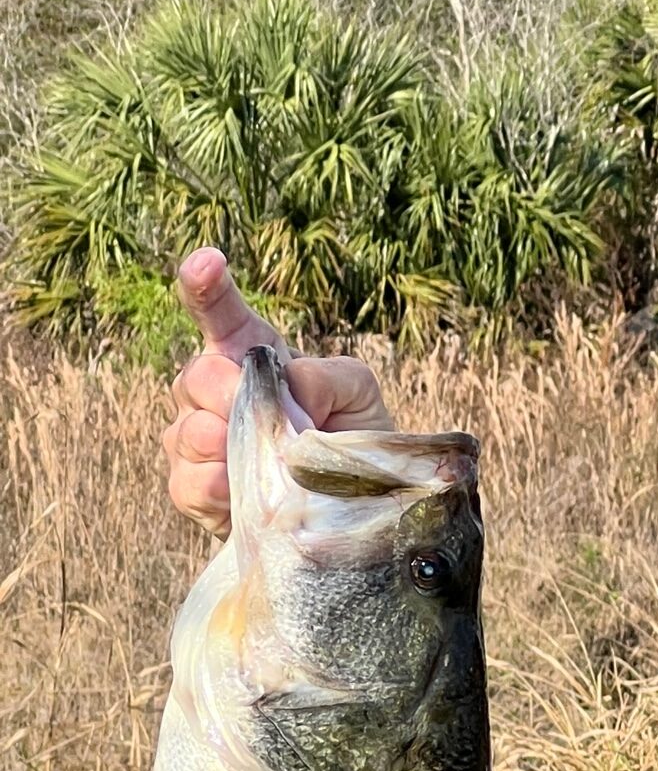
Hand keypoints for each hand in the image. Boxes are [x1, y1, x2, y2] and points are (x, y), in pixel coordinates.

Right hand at [163, 248, 392, 536]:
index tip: (206, 263)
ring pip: (186, 431)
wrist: (352, 507)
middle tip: (265, 416)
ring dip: (225, 446)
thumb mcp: (358, 397)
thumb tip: (292, 388)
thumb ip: (329, 377)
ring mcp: (196, 440)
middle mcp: (213, 393)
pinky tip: (238, 491)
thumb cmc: (348, 439)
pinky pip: (186, 484)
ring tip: (259, 460)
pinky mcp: (194, 491)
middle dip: (229, 394)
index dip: (205, 285)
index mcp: (250, 356)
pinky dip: (213, 488)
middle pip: (197, 376)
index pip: (219, 312)